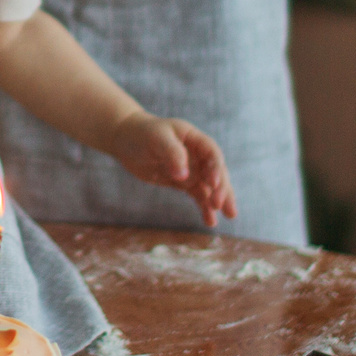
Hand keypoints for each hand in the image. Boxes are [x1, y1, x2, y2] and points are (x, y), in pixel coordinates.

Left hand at [107, 113, 237, 225]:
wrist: (126, 139)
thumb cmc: (142, 133)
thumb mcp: (156, 139)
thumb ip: (171, 154)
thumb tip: (183, 176)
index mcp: (194, 138)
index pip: (212, 153)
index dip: (215, 168)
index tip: (212, 184)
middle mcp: (197, 154)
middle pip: (216, 171)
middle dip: (221, 188)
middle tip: (220, 205)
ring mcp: (192, 168)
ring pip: (210, 186)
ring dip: (219, 200)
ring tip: (229, 216)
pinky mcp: (183, 181)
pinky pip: (198, 195)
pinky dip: (205, 207)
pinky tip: (210, 221)